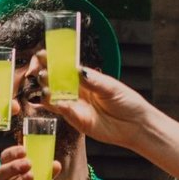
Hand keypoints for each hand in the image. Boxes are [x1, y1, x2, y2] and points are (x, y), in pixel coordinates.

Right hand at [0, 144, 62, 179]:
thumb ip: (50, 171)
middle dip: (14, 166)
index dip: (12, 153)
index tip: (24, 150)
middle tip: (28, 164)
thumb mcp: (46, 178)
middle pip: (1, 172)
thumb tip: (56, 164)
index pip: (5, 158)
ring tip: (31, 177)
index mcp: (10, 170)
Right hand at [36, 52, 156, 150]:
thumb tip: (76, 69)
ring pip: (55, 97)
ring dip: (47, 90)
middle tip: (42, 70)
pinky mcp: (77, 121)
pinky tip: (51, 99)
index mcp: (86, 78)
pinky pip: (63, 111)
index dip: (53, 60)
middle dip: (46, 74)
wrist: (136, 125)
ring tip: (44, 84)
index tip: (42, 54)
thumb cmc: (127, 102)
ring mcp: (76, 106)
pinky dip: (56, 105)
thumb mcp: (111, 87)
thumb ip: (92, 80)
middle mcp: (78, 91)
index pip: (65, 67)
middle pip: (56, 81)